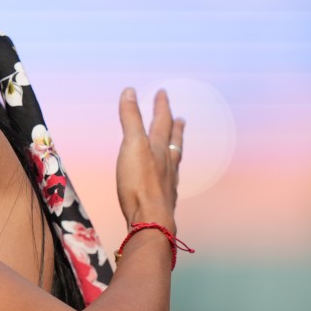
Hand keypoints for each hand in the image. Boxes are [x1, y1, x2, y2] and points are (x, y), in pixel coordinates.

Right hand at [115, 88, 183, 231]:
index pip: (161, 121)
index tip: (162, 93)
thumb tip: (130, 91)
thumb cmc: (140, 183)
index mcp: (159, 147)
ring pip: (174, 159)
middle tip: (180, 118)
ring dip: (175, 148)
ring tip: (176, 144)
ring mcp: (168, 181)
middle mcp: (167, 162)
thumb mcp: (132, 144)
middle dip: (174, 127)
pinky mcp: (163, 198)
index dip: (161, 106)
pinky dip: (169, 171)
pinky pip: (170, 178)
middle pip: (173, 140)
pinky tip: (167, 177)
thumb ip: (131, 118)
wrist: (150, 220)